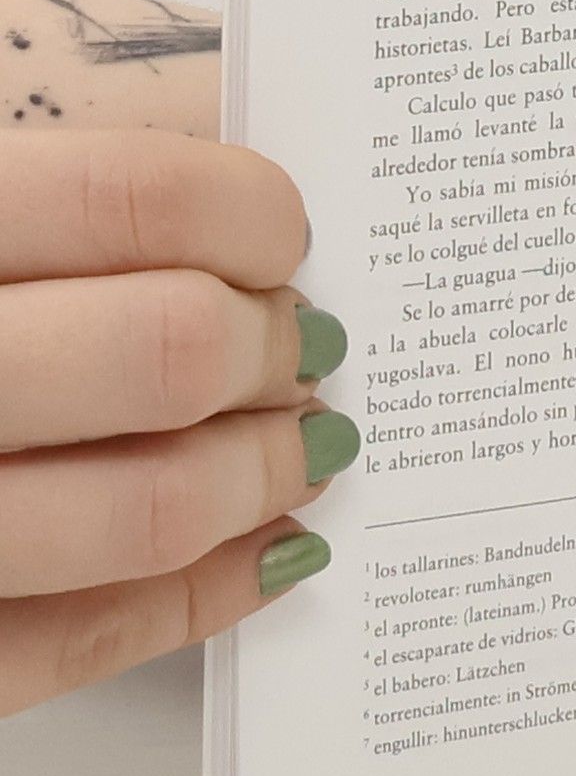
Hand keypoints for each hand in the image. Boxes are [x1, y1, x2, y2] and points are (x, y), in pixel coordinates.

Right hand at [0, 0, 354, 714]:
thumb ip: (72, 135)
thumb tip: (246, 146)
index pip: (124, 196)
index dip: (246, 212)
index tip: (282, 231)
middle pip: (161, 352)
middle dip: (268, 344)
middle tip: (301, 338)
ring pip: (147, 510)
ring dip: (262, 470)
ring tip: (303, 439)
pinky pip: (84, 640)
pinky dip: (209, 592)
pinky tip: (267, 544)